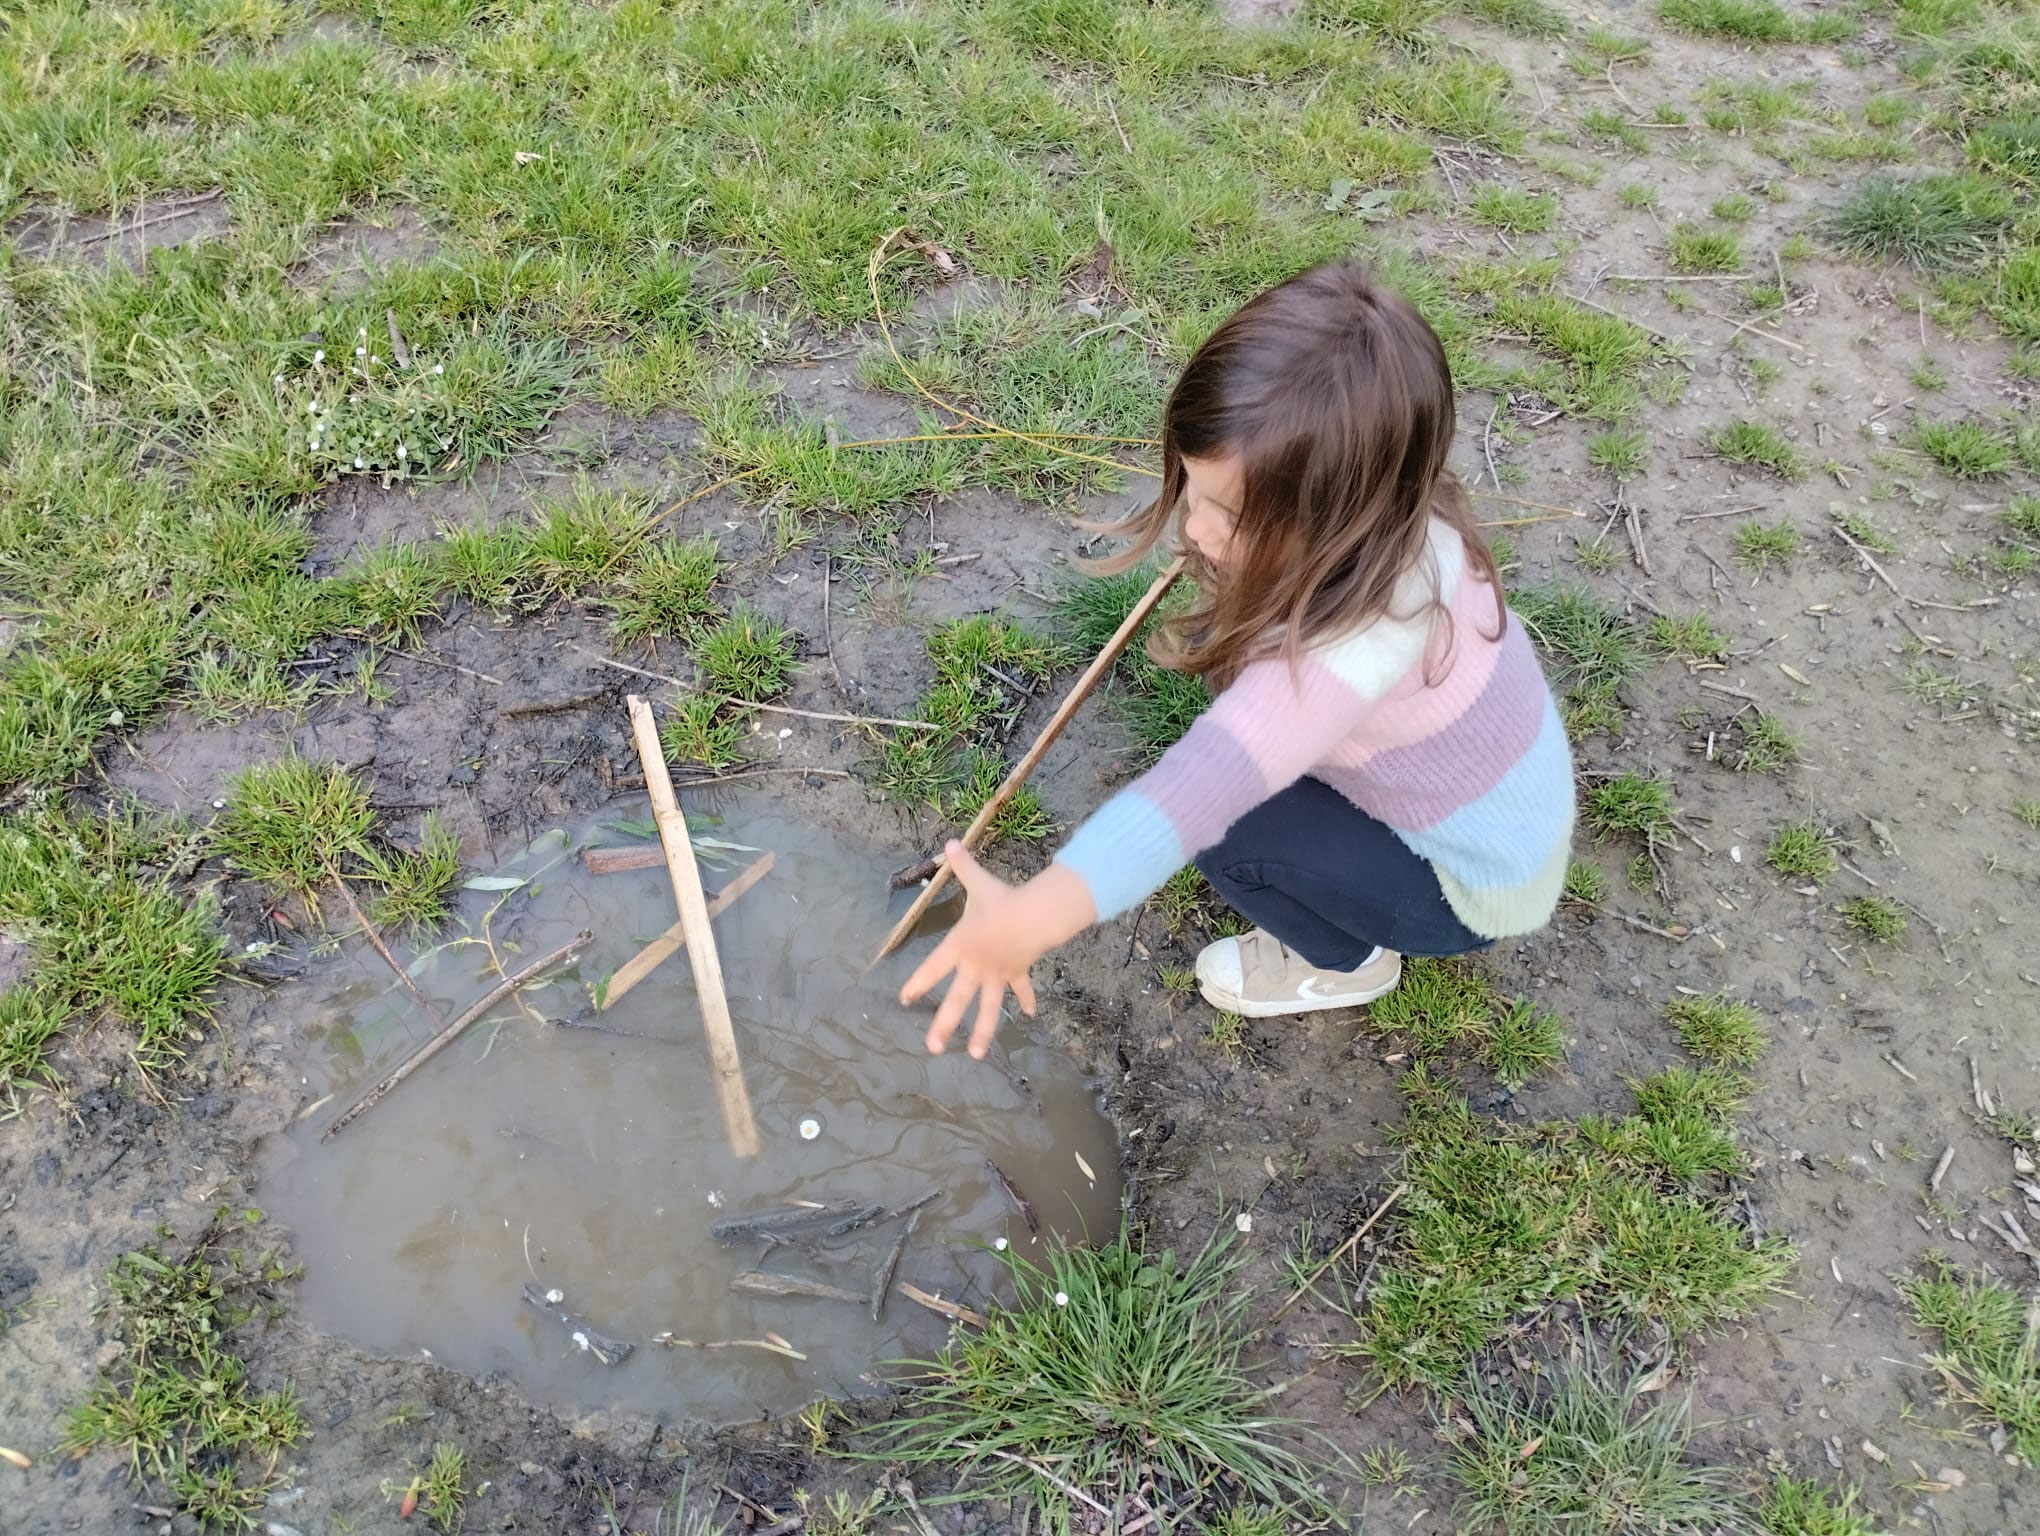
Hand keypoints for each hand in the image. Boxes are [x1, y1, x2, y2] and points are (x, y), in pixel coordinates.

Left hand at [899, 844, 1090, 1057]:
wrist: (1036, 916)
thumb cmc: (1003, 900)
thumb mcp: (978, 882)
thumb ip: (962, 864)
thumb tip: (949, 842)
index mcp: (961, 946)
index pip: (933, 967)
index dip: (918, 983)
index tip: (905, 1000)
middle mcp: (976, 966)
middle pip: (957, 999)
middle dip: (944, 1025)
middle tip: (931, 1048)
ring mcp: (998, 973)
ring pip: (988, 1007)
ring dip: (982, 1031)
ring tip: (973, 1054)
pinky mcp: (1017, 972)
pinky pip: (1021, 988)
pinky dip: (1027, 999)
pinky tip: (1031, 1015)